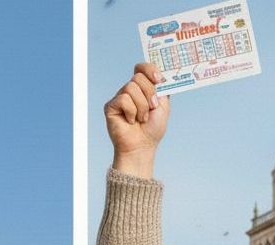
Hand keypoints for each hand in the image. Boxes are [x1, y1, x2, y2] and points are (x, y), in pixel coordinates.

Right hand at [104, 63, 169, 177]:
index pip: (142, 67)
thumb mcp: (164, 104)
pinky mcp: (111, 106)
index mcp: (143, 87)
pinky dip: (131, 111)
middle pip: (138, 77)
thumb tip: (160, 73)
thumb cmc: (152, 128)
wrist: (142, 146)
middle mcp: (130, 90)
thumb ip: (161, 87)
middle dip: (149, 93)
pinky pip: (123, 99)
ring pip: (131, 88)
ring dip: (141, 106)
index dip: (150, 69)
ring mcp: (120, 98)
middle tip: (151, 108)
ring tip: (141, 118)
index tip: (158, 79)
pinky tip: (130, 121)